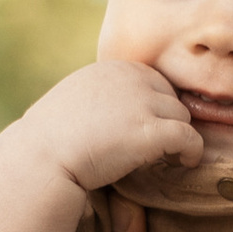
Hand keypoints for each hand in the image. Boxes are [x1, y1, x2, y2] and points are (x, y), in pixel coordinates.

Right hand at [21, 59, 201, 195]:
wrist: (39, 158)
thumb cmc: (49, 138)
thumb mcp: (75, 99)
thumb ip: (100, 96)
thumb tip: (109, 112)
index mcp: (113, 67)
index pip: (154, 81)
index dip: (156, 108)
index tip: (149, 130)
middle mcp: (130, 78)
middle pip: (171, 98)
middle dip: (168, 122)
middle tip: (161, 147)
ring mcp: (142, 102)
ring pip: (182, 117)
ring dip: (178, 138)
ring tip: (169, 157)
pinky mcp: (151, 130)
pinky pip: (189, 138)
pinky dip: (192, 152)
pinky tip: (184, 164)